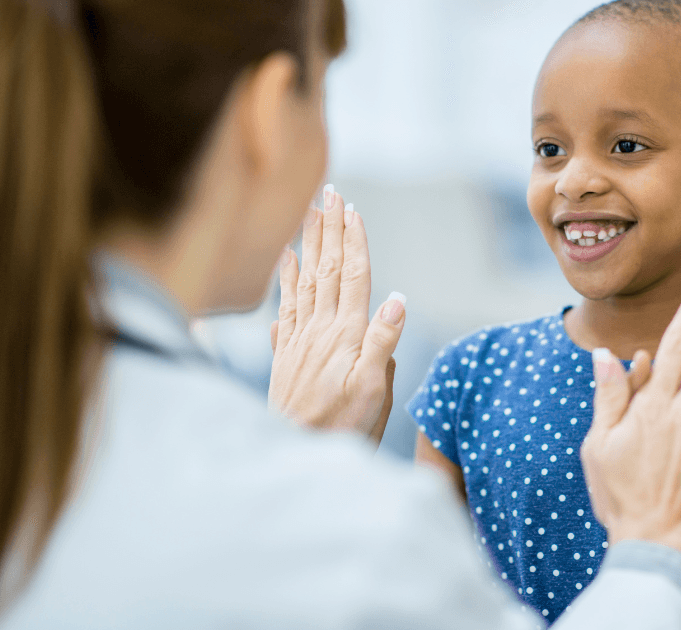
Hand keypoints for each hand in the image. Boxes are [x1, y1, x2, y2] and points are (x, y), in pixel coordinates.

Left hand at [268, 186, 405, 442]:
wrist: (293, 452)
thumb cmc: (342, 428)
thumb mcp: (373, 391)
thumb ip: (383, 342)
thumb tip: (398, 299)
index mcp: (346, 334)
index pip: (353, 276)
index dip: (354, 242)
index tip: (353, 210)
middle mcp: (319, 329)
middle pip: (326, 268)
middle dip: (329, 229)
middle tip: (329, 193)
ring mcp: (299, 340)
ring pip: (304, 281)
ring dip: (307, 244)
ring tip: (305, 213)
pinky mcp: (286, 356)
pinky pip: (285, 306)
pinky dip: (284, 279)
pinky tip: (282, 262)